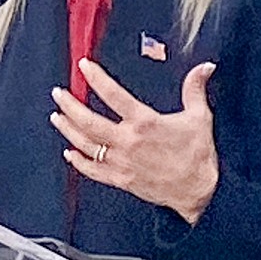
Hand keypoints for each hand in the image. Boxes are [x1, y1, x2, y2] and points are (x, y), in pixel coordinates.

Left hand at [52, 58, 218, 224]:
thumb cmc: (199, 156)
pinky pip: (93, 170)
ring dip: (68, 129)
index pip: (113, 94)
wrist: (201, 192)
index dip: (96, 78)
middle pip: (88, 121)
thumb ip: (195, 90)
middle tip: (58, 93)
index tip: (84, 67)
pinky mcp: (121, 180)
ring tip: (57, 117)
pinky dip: (78, 162)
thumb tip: (203, 68)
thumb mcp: (200, 117)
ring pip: (85, 144)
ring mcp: (122, 162)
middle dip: (69, 105)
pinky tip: (69, 153)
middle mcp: (128, 141)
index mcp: (145, 122)